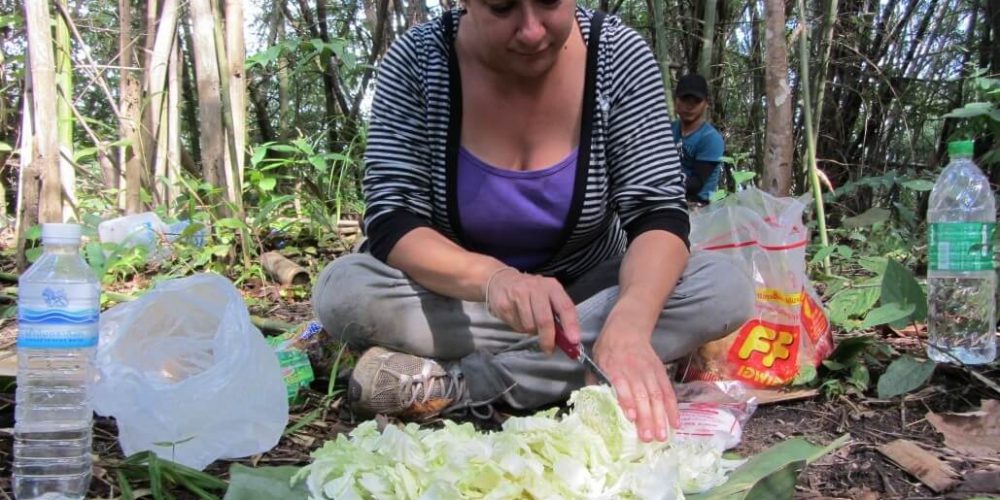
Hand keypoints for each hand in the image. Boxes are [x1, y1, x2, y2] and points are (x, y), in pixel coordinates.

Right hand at [485, 268, 579, 353]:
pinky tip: (517, 317)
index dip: (570, 324)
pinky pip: (515, 326)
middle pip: (544, 320)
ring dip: (531, 331)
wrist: (501, 280)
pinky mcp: (504, 304)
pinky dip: (518, 328)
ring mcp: (518, 294)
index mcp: (552, 286)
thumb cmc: (530, 293)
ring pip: (529, 326)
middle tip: (549, 349)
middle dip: (548, 338)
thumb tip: (567, 341)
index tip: (574, 340)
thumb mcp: (548, 297)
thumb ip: (558, 316)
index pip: (565, 306)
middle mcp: (536, 287)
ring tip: (528, 321)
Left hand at [592, 319, 677, 442]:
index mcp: (615, 367)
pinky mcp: (661, 373)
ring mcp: (650, 372)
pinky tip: (675, 423)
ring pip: (657, 395)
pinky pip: (668, 392)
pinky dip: (673, 408)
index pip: (622, 384)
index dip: (627, 401)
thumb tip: (593, 406)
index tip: (630, 418)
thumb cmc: (608, 350)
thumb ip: (595, 384)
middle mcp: (634, 370)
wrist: (627, 329)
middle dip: (646, 417)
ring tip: (661, 436)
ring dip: (660, 417)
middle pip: (642, 394)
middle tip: (647, 438)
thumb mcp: (595, 363)